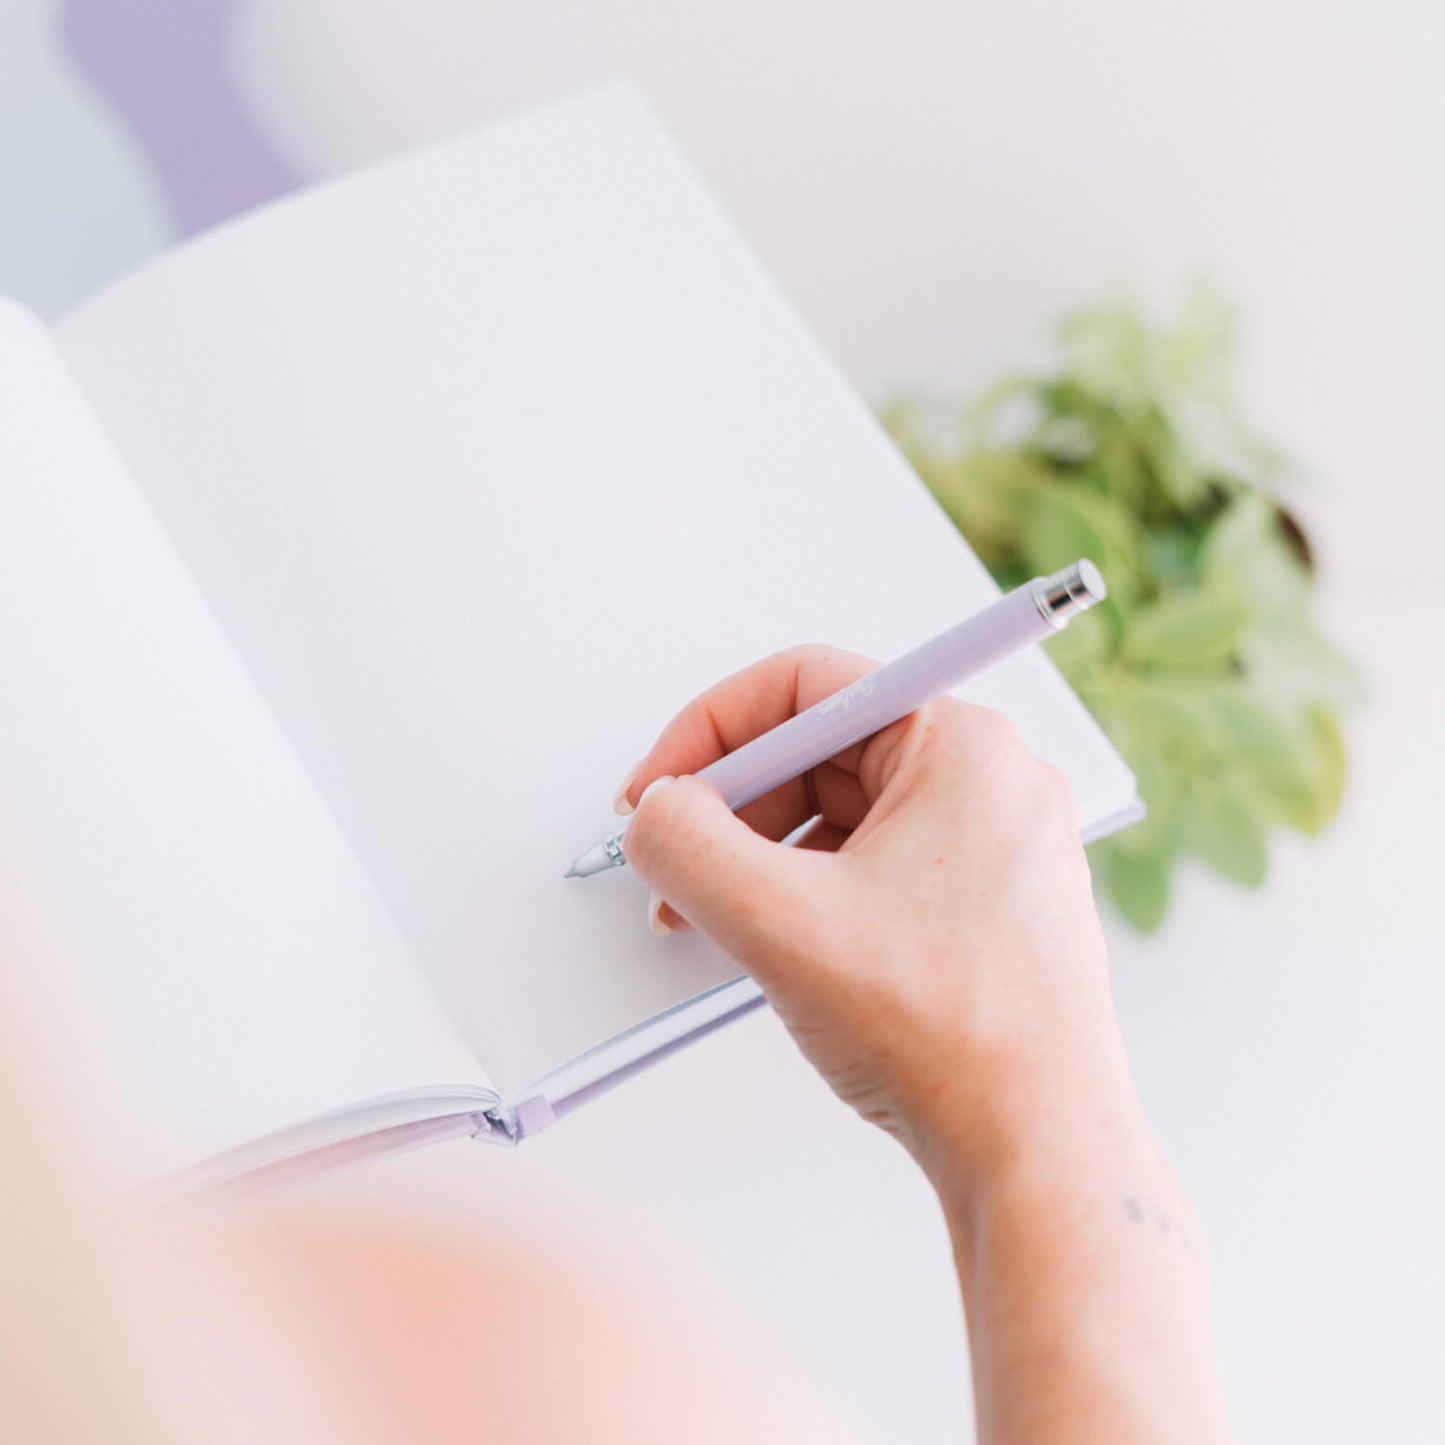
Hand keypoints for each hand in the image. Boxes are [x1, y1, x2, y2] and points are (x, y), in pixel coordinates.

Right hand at [618, 644, 1139, 1189]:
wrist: (1038, 1152)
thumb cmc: (950, 1036)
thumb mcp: (779, 921)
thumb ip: (686, 845)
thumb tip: (655, 815)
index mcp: (960, 745)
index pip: (804, 687)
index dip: (707, 732)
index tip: (655, 791)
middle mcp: (988, 780)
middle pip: (820, 752)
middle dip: (730, 809)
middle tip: (672, 865)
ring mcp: (993, 845)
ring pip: (842, 816)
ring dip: (761, 858)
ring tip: (711, 920)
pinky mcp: (985, 904)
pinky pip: (873, 866)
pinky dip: (809, 893)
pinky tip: (772, 943)